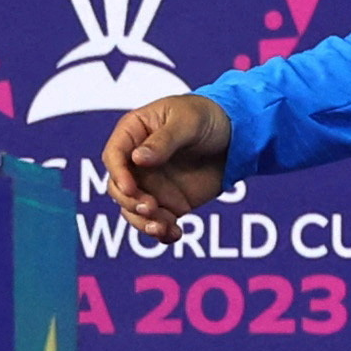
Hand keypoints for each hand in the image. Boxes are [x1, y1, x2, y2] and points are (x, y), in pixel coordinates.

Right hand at [100, 94, 232, 242]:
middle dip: (131, 201)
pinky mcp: (167, 202)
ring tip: (164, 226)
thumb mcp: (188, 121)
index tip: (131, 189)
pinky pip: (157, 221)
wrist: (236, 136)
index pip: (114, 155)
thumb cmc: (206, 116)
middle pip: (119, 187)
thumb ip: (164, 140)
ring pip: (133, 210)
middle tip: (151, 207)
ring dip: (144, 222)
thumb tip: (137, 159)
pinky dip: (162, 232)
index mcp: (134, 132)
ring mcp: (151, 184)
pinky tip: (175, 234)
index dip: (118, 173)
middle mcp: (136, 161)